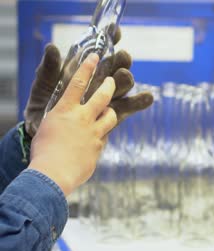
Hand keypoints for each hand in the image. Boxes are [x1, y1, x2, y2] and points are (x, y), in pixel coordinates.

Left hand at [24, 29, 152, 136]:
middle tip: (122, 57)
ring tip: (125, 76)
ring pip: (122, 86)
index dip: (110, 40)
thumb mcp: (43, 87)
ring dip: (126, 79)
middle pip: (115, 67)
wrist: (48, 144)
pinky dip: (139, 103)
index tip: (116, 32)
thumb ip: (50, 70)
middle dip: (120, 61)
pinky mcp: (113, 117)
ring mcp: (107, 99)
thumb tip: (52, 48)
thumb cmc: (41, 110)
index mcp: (83, 70)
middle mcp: (98, 82)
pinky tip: (148, 97)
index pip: (100, 51)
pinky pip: (127, 108)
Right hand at [28, 54, 117, 195]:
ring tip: (108, 111)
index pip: (78, 82)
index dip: (88, 67)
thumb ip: (60, 118)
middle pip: (103, 96)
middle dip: (110, 85)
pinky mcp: (100, 146)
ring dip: (111, 111)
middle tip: (113, 80)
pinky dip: (101, 135)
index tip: (95, 56)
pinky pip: (105, 136)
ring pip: (111, 115)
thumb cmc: (43, 151)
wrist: (53, 174)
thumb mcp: (47, 127)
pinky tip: (94, 140)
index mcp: (65, 110)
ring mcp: (94, 132)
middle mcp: (82, 118)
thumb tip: (68, 116)